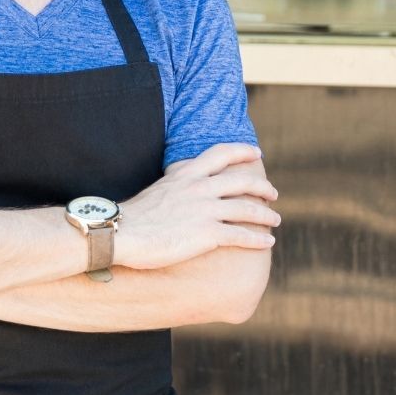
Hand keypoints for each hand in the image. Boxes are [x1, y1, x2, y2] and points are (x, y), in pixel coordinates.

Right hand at [115, 143, 279, 269]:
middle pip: (242, 182)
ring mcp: (205, 210)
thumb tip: (181, 187)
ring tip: (275, 220)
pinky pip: (241, 235)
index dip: (242, 151)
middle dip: (262, 188)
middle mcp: (200, 188)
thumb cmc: (133, 216)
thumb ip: (176, 184)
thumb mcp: (158, 189)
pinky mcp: (207, 234)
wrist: (120, 233)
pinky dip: (258, 239)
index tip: (256, 154)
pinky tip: (268, 243)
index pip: (221, 154)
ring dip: (266, 215)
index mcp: (186, 174)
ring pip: (247, 209)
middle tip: (273, 194)